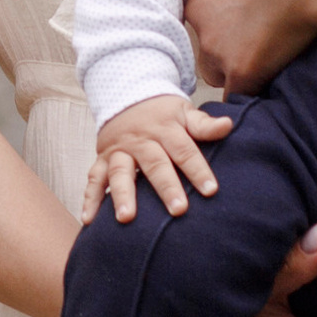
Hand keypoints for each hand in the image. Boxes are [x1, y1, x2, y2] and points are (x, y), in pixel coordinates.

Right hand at [83, 94, 233, 223]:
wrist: (126, 97)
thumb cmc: (162, 113)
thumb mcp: (184, 112)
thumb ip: (204, 124)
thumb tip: (228, 125)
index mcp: (165, 129)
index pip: (183, 150)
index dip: (197, 169)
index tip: (211, 190)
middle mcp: (140, 140)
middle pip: (154, 164)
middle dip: (165, 187)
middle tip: (178, 210)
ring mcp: (119, 151)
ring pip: (119, 172)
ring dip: (122, 195)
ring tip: (126, 218)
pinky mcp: (102, 160)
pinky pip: (93, 179)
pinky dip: (90, 199)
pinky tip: (89, 220)